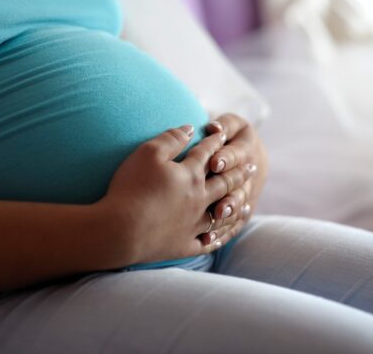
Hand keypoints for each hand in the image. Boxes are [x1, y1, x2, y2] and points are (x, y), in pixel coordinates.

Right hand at [95, 125, 256, 265]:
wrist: (120, 230)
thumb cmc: (131, 187)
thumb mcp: (148, 153)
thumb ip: (171, 138)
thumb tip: (190, 128)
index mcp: (190, 175)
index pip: (206, 154)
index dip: (215, 142)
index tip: (223, 135)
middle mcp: (198, 198)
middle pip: (224, 183)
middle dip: (238, 172)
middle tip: (252, 167)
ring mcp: (193, 224)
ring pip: (222, 213)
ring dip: (235, 204)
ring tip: (246, 200)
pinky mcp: (184, 245)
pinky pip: (208, 242)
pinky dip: (217, 237)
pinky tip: (221, 235)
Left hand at [200, 114, 268, 245]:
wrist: (244, 154)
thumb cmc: (228, 134)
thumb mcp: (229, 125)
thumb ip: (223, 126)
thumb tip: (214, 128)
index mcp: (248, 147)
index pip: (239, 153)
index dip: (227, 158)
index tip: (214, 163)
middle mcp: (251, 173)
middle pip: (242, 185)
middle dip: (230, 195)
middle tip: (218, 204)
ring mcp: (247, 193)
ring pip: (239, 207)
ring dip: (229, 214)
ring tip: (216, 220)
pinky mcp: (241, 211)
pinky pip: (233, 224)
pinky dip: (222, 233)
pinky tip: (208, 241)